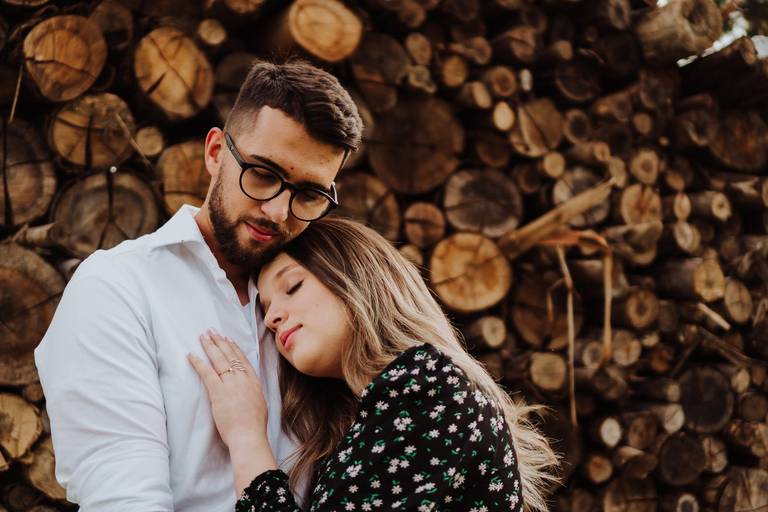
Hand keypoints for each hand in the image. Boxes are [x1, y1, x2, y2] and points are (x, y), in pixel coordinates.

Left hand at [188, 330, 268, 448]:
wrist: (249, 436)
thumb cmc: (254, 426)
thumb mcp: (260, 404)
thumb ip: (253, 394)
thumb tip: (249, 392)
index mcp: (254, 382)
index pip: (243, 359)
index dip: (234, 348)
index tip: (228, 339)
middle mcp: (243, 378)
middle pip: (230, 355)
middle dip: (220, 341)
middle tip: (212, 331)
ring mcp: (231, 383)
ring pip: (219, 359)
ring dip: (209, 346)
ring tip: (203, 336)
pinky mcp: (218, 391)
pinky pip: (206, 372)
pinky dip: (198, 362)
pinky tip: (191, 354)